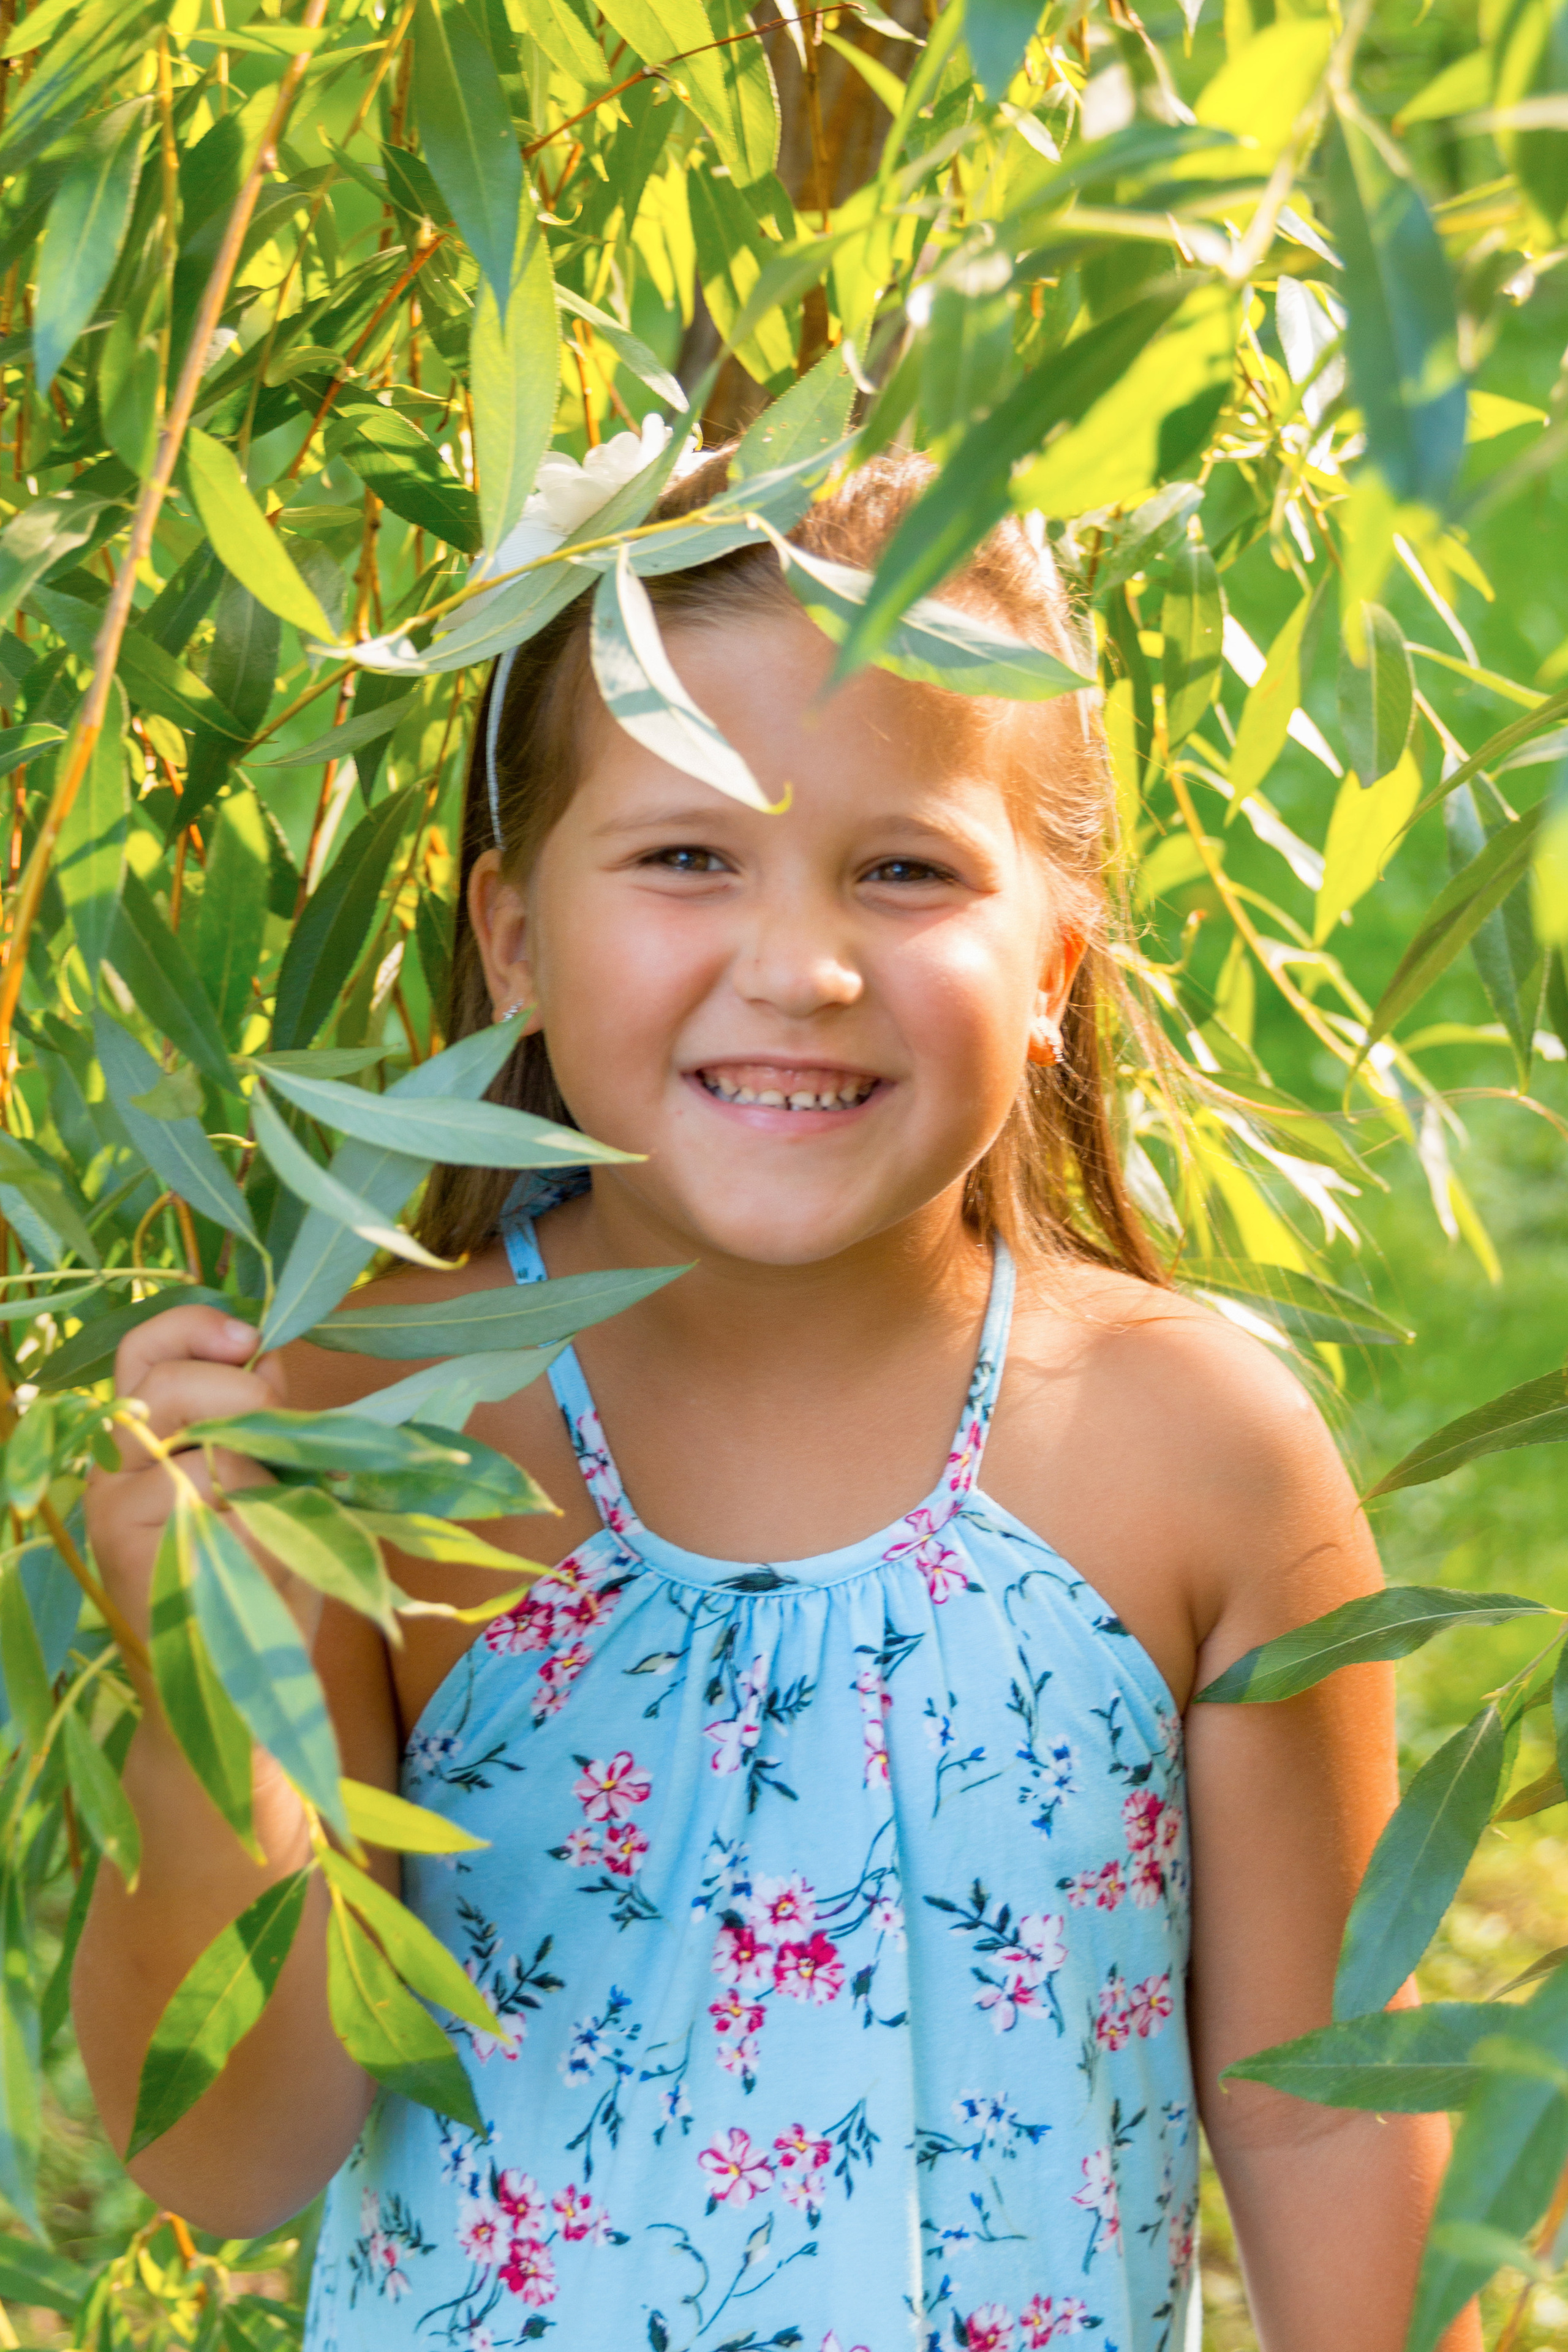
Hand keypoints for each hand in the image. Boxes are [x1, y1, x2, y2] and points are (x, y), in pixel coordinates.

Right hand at [85, 1306, 322, 1668]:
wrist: (234, 1688)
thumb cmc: (257, 1578)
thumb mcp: (269, 1479)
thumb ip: (258, 1413)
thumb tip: (264, 1348)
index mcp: (141, 1440)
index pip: (143, 1349)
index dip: (193, 1325)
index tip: (250, 1335)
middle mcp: (113, 1467)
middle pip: (167, 1380)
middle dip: (242, 1392)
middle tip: (276, 1434)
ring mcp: (115, 1508)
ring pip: (204, 1443)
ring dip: (261, 1474)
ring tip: (266, 1525)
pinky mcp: (129, 1547)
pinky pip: (217, 1498)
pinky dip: (259, 1522)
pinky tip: (253, 1563)